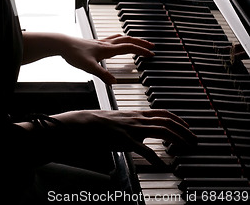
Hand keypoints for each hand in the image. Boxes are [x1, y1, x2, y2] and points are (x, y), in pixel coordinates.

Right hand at [48, 109, 196, 167]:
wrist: (86, 123)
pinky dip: (156, 158)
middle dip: (184, 131)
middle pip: (167, 121)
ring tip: (186, 149)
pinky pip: (144, 149)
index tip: (188, 127)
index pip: (163, 113)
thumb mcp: (122, 120)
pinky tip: (162, 165)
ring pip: (161, 131)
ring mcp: (133, 128)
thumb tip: (144, 133)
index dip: (178, 119)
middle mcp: (138, 118)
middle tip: (194, 141)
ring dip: (177, 139)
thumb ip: (135, 124)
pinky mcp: (125, 139)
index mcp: (138, 114)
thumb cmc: (102, 123)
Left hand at [61, 33, 154, 83]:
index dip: (141, 50)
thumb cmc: (74, 54)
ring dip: (132, 39)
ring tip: (138, 42)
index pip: (129, 47)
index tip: (151, 53)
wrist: (63, 44)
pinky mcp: (96, 43)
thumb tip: (114, 82)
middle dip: (141, 42)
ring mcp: (101, 42)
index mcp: (107, 49)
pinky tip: (118, 43)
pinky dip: (121, 40)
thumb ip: (102, 74)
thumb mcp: (89, 67)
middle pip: (128, 40)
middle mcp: (106, 44)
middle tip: (151, 46)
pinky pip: (113, 39)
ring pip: (121, 37)